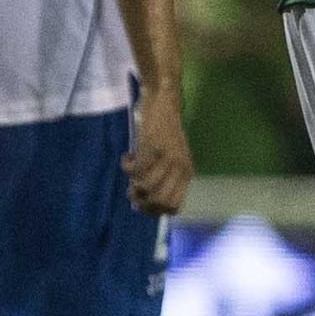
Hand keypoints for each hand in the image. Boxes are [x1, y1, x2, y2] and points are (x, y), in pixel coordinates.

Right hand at [124, 98, 193, 215]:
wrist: (164, 104)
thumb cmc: (164, 134)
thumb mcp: (171, 159)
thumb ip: (163, 179)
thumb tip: (142, 204)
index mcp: (187, 173)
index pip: (173, 206)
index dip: (154, 211)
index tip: (141, 205)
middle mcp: (181, 168)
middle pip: (159, 201)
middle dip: (141, 202)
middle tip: (132, 191)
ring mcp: (168, 158)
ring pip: (146, 187)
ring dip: (132, 184)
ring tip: (130, 174)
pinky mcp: (153, 148)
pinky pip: (135, 170)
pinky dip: (127, 167)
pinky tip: (127, 157)